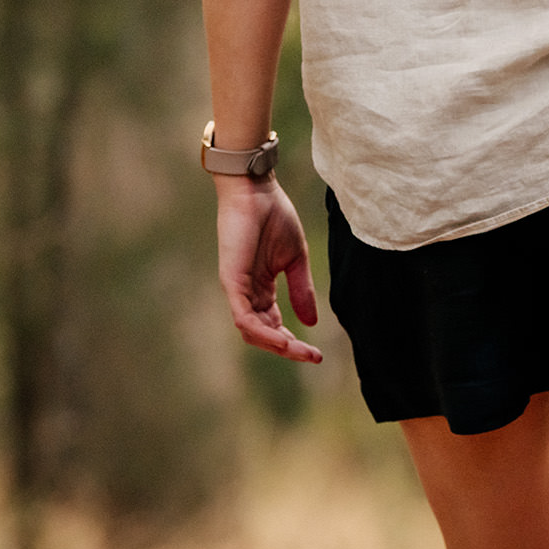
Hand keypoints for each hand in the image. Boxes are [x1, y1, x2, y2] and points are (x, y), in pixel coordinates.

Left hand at [214, 178, 322, 363]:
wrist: (256, 191)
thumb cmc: (275, 217)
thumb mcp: (296, 259)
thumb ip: (302, 290)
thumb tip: (312, 323)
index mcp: (261, 288)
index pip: (274, 325)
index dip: (293, 342)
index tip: (317, 354)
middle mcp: (247, 293)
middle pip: (262, 334)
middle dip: (287, 349)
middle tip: (312, 357)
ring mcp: (237, 289)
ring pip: (252, 331)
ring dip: (276, 345)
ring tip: (300, 352)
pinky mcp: (231, 282)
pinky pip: (243, 317)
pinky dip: (262, 332)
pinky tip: (282, 339)